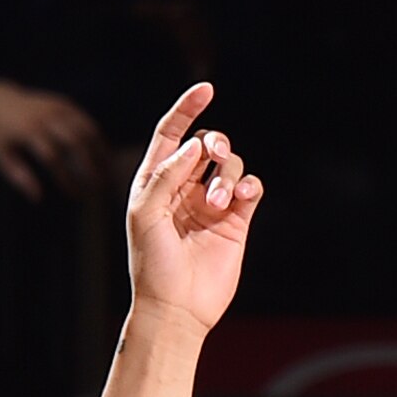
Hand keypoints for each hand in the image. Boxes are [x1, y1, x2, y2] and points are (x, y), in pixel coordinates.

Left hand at [0, 78, 103, 203]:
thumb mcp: (2, 158)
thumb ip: (19, 177)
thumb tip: (39, 198)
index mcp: (27, 131)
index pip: (52, 158)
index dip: (66, 178)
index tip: (74, 195)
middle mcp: (44, 116)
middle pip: (74, 141)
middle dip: (89, 166)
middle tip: (99, 187)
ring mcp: (56, 107)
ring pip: (85, 129)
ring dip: (100, 152)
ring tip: (108, 173)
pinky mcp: (64, 104)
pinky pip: (86, 121)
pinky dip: (97, 139)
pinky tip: (103, 156)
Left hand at [121, 84, 259, 334]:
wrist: (176, 308)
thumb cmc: (152, 264)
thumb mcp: (146, 213)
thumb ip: (167, 174)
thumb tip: (196, 144)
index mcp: (155, 182)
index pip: (171, 135)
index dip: (186, 109)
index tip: (206, 88)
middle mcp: (184, 188)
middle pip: (206, 144)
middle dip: (214, 141)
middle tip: (215, 153)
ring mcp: (211, 204)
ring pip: (230, 164)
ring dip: (227, 174)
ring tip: (219, 201)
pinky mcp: (236, 220)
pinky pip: (250, 187)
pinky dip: (249, 184)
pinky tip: (241, 197)